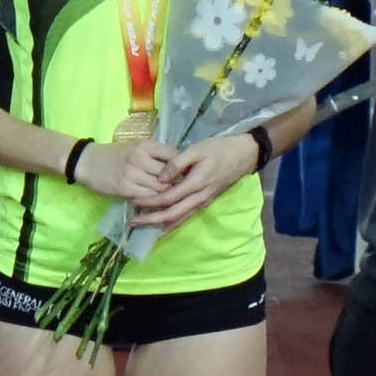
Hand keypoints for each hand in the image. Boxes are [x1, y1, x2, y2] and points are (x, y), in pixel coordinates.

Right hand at [77, 137, 181, 206]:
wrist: (87, 162)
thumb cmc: (115, 154)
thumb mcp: (136, 147)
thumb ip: (156, 155)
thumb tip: (181, 165)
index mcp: (146, 145)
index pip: (175, 156)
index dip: (184, 168)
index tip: (188, 175)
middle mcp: (140, 157)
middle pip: (170, 175)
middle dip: (177, 184)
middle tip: (182, 190)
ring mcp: (132, 173)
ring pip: (160, 188)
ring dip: (166, 194)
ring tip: (170, 198)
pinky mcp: (125, 188)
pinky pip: (147, 197)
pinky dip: (153, 201)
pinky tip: (155, 202)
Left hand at [130, 134, 255, 231]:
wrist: (242, 156)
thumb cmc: (219, 150)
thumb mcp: (197, 149)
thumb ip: (177, 163)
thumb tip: (160, 177)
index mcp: (195, 184)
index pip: (168, 198)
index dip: (150, 201)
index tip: (134, 201)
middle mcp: (198, 198)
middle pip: (171, 214)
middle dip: (151, 219)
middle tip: (133, 222)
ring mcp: (202, 202)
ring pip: (179, 219)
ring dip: (160, 224)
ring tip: (142, 225)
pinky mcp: (204, 202)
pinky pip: (185, 217)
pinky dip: (172, 223)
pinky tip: (161, 225)